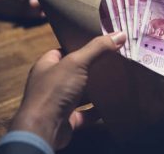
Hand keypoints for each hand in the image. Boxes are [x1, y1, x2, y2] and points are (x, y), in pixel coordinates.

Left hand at [9, 32, 126, 149]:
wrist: (43, 128)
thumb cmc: (55, 89)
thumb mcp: (77, 62)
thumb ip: (97, 48)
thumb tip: (120, 34)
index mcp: (47, 65)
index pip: (64, 51)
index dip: (80, 46)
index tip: (99, 43)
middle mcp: (51, 83)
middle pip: (74, 72)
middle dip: (92, 68)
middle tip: (112, 61)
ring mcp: (58, 102)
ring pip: (80, 93)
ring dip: (95, 90)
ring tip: (115, 80)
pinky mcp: (67, 119)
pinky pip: (85, 112)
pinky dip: (97, 110)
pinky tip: (110, 104)